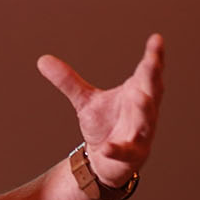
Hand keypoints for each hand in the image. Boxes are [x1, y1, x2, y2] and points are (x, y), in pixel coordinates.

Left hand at [38, 34, 164, 188]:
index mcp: (136, 92)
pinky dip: (117, 148)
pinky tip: (106, 147)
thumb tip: (42, 59)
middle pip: (152, 90)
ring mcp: (141, 133)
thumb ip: (68, 81)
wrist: (107, 161)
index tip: (157, 38)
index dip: (154, 56)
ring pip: (146, 120)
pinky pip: (126, 151)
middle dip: (153, 75)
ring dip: (144, 109)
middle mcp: (144, 111)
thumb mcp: (85, 101)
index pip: (147, 71)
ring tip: (140, 97)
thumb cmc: (105, 125)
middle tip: (153, 61)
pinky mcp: (132, 154)